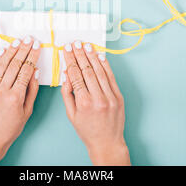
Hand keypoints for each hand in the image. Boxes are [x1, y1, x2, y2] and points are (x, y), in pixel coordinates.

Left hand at [0, 36, 40, 165]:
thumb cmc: (11, 127)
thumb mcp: (27, 111)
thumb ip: (32, 90)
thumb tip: (35, 72)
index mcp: (15, 97)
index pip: (26, 71)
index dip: (32, 57)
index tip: (37, 47)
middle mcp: (2, 91)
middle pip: (14, 65)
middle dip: (23, 50)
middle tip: (29, 39)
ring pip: (2, 64)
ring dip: (10, 51)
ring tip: (17, 41)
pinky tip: (2, 50)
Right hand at [61, 41, 129, 165]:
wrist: (107, 143)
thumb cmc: (87, 131)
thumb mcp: (71, 115)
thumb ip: (67, 94)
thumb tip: (66, 75)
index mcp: (84, 103)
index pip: (75, 75)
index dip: (70, 60)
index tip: (66, 50)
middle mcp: (98, 98)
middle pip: (87, 70)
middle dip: (79, 54)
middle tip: (75, 43)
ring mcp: (110, 97)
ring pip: (99, 71)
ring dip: (92, 56)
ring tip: (86, 46)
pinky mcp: (119, 96)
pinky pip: (111, 77)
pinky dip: (105, 65)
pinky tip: (100, 56)